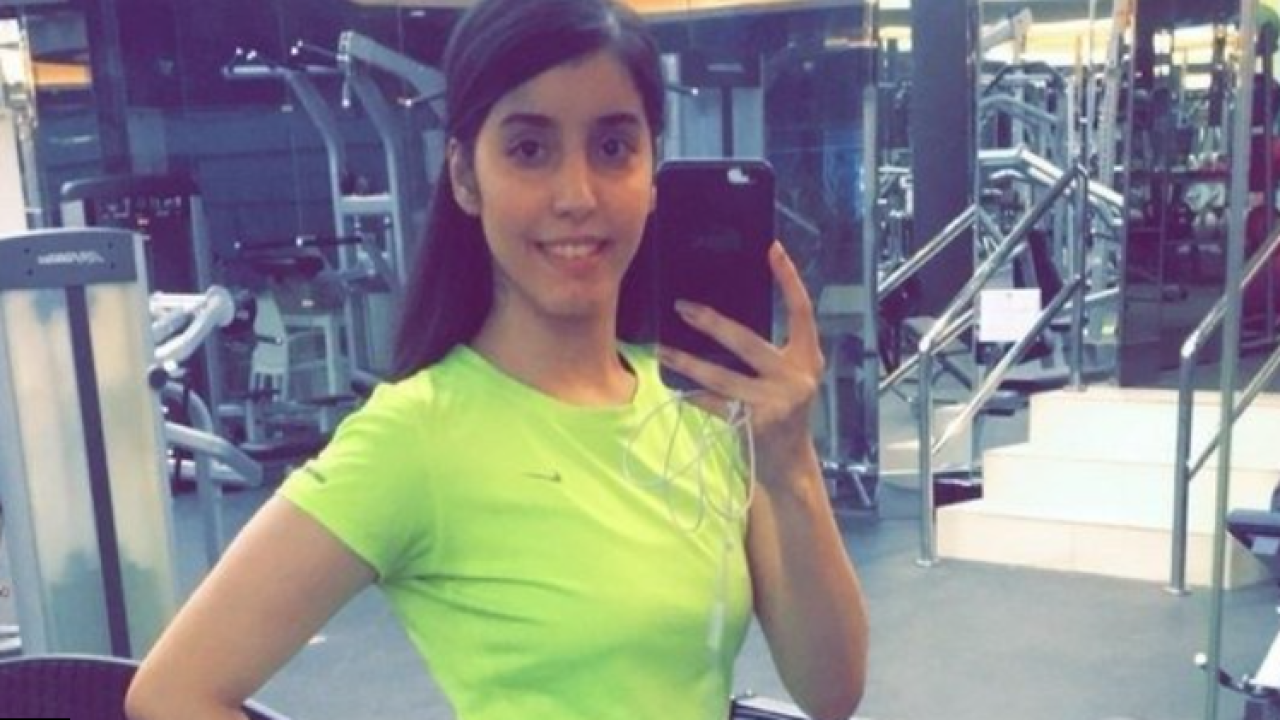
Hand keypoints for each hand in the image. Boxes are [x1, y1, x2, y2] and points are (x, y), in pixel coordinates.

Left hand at [656, 241, 824, 490]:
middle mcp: (797, 376)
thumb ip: (771, 351)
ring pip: (722, 375)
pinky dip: (693, 395)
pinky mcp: (755, 423)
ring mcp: (777, 401)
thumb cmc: (782, 410)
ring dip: (688, 362)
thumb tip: (723, 317)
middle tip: (682, 306)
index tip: (773, 249)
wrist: (789, 463)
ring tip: (663, 349)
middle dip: (712, 323)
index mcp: (808, 357)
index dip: (789, 279)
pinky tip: (675, 388)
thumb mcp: (788, 377)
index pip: (802, 310)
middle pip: (748, 341)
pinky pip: (715, 403)